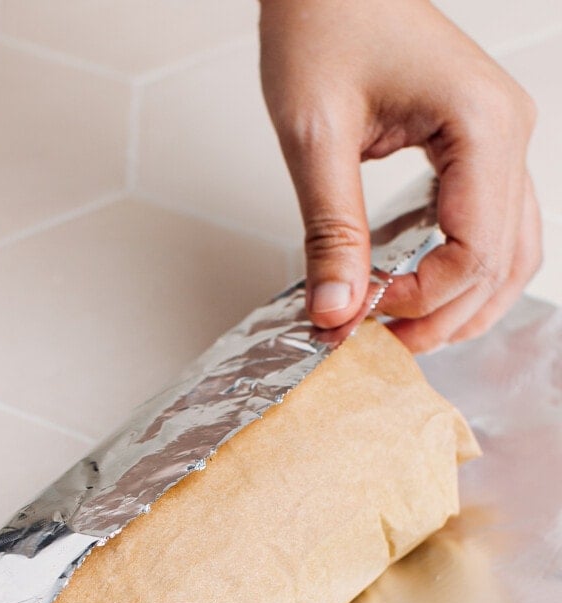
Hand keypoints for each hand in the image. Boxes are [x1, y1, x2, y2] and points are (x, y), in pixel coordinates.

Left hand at [259, 0, 541, 352]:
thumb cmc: (324, 18)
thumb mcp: (315, 134)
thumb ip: (330, 231)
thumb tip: (335, 311)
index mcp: (483, 124)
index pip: (476, 251)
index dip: (423, 300)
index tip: (363, 315)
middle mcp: (509, 132)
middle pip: (502, 263)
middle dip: (444, 315)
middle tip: (383, 345)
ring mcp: (501, 139)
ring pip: (511, 252)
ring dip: (464, 303)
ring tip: (403, 331)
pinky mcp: (479, 145)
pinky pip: (493, 226)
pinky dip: (463, 270)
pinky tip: (419, 291)